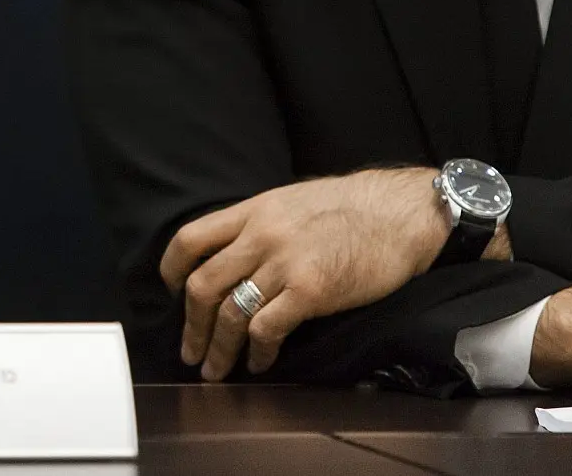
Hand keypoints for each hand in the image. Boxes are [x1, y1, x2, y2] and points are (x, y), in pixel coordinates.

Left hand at [161, 168, 465, 381]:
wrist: (400, 213)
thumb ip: (260, 226)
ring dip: (219, 349)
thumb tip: (234, 257)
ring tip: (217, 370)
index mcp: (253, 210)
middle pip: (202, 285)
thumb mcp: (292, 202)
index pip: (190, 239)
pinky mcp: (311, 290)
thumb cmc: (352, 208)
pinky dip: (257, 353)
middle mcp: (261, 235)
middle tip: (189, 351)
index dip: (172, 271)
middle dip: (191, 326)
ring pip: (230, 313)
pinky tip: (259, 364)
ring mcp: (284, 263)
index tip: (171, 294)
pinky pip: (267, 329)